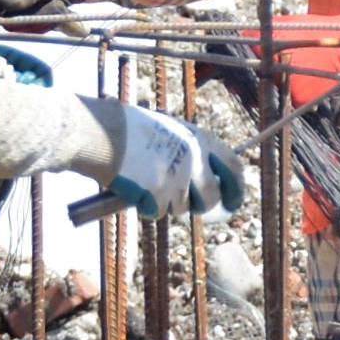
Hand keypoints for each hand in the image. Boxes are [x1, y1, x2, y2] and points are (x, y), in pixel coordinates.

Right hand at [0, 0, 100, 17]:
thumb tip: (5, 6)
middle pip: (0, 12)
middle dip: (28, 17)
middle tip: (58, 7)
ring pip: (17, 21)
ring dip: (42, 18)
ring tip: (64, 3)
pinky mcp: (26, 6)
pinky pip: (29, 22)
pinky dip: (47, 19)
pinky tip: (63, 8)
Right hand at [75, 94, 249, 221]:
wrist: (102, 134)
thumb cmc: (130, 128)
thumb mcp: (170, 129)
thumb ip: (190, 147)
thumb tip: (205, 170)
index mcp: (200, 140)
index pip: (233, 167)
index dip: (236, 188)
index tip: (233, 201)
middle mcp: (194, 160)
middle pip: (211, 197)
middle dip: (202, 206)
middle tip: (191, 206)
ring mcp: (176, 179)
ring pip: (182, 207)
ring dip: (168, 202)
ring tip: (147, 183)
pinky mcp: (158, 195)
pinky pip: (157, 211)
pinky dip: (146, 206)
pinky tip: (134, 189)